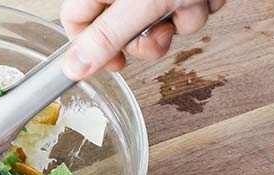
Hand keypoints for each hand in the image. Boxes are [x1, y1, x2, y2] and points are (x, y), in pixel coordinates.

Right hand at [60, 0, 226, 79]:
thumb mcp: (140, 4)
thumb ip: (106, 38)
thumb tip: (74, 68)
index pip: (76, 22)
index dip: (92, 49)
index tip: (116, 63)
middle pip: (122, 31)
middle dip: (150, 37)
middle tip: (162, 30)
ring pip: (159, 24)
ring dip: (182, 20)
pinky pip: (184, 11)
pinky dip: (198, 7)